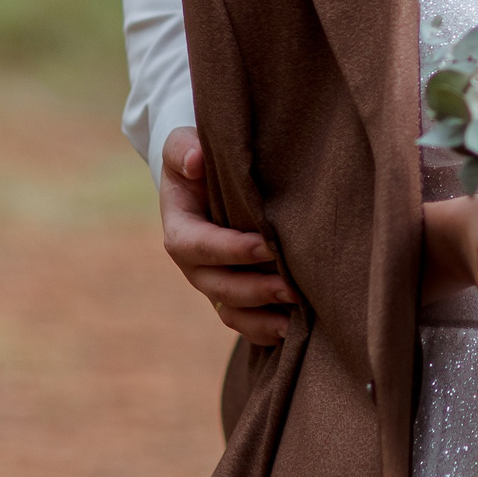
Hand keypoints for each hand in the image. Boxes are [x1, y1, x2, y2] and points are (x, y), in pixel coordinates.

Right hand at [160, 126, 295, 345]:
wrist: (209, 179)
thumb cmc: (198, 159)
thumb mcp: (183, 145)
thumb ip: (184, 149)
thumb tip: (196, 161)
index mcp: (180, 229)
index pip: (198, 246)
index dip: (230, 249)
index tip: (268, 245)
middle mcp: (195, 265)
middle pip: (218, 287)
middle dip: (255, 290)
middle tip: (293, 288)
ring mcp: (214, 282)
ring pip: (232, 312)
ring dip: (262, 319)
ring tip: (297, 320)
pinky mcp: (235, 294)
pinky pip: (245, 322)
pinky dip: (266, 331)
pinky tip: (296, 331)